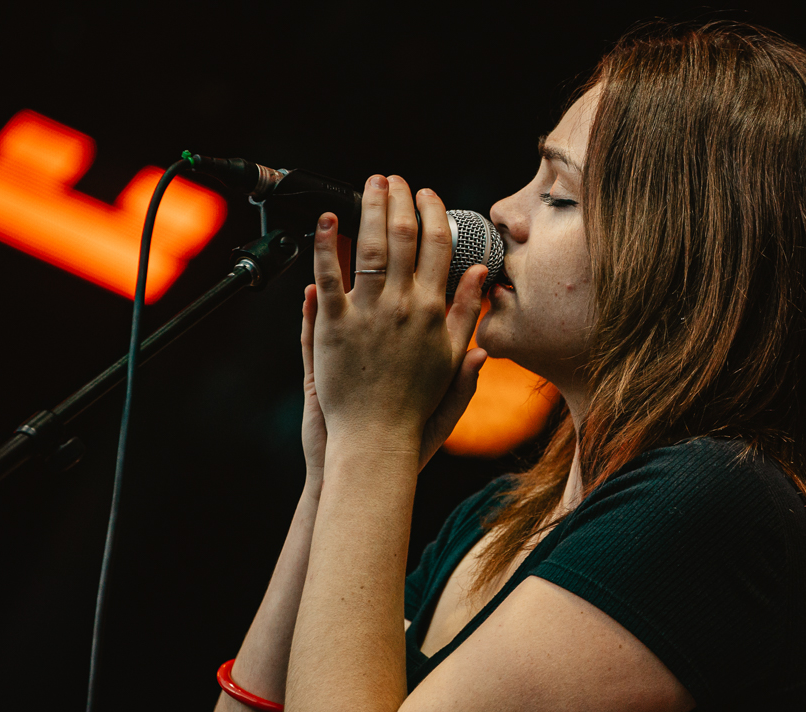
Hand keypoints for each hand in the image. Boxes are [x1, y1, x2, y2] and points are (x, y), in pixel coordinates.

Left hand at [307, 175, 487, 464]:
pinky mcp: (334, 326)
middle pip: (402, 236)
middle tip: (393, 179)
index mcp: (433, 311)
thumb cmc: (417, 404)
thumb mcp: (454, 359)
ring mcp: (367, 314)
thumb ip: (468, 314)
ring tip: (369, 186)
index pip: (438, 247)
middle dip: (398, 200)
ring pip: (368, 247)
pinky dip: (326, 243)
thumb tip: (479, 274)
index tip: (427, 195)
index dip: (433, 214)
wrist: (377, 437)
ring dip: (369, 209)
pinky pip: (329, 275)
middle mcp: (402, 306)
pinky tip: (326, 219)